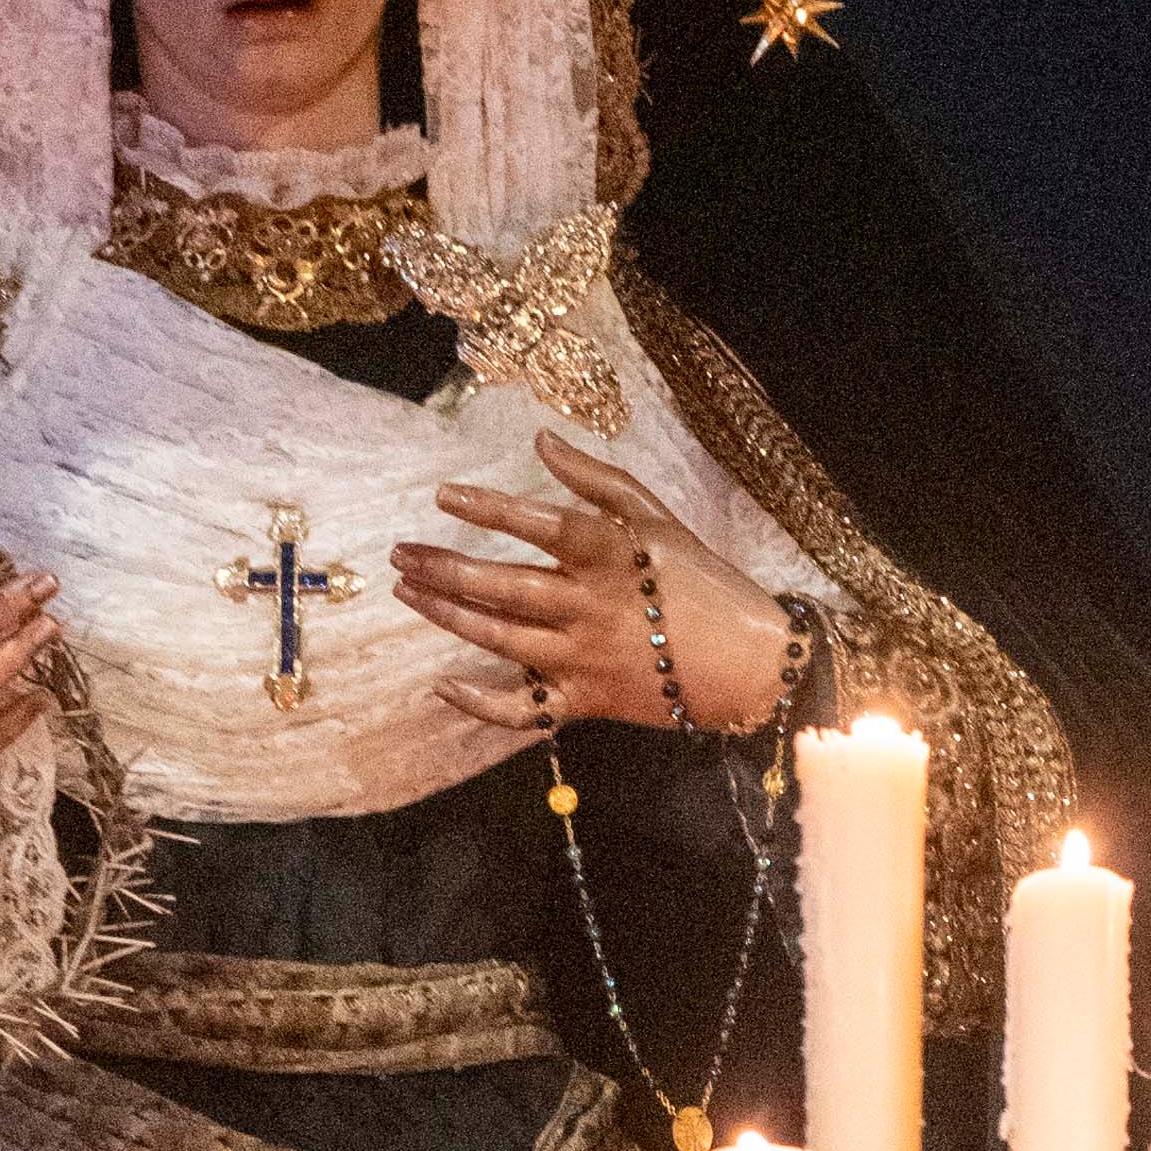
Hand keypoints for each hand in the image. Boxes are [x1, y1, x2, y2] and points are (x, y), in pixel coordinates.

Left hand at [388, 428, 791, 741]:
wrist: (750, 664)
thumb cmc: (703, 582)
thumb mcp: (659, 519)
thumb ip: (598, 480)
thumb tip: (542, 440)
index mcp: (612, 557)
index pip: (540, 526)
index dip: (488, 509)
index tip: (442, 495)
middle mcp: (591, 607)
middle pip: (504, 587)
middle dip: (444, 568)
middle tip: (400, 552)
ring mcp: (583, 658)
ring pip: (500, 640)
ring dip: (447, 616)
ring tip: (408, 590)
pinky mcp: (585, 701)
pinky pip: (522, 710)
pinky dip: (479, 703)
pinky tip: (442, 685)